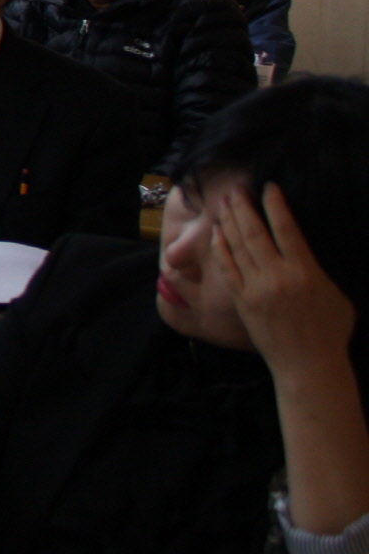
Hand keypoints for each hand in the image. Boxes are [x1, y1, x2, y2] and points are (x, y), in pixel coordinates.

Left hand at [217, 182, 356, 379]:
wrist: (308, 365)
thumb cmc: (330, 332)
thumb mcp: (336, 295)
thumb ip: (319, 270)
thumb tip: (307, 249)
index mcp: (305, 272)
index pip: (287, 229)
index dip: (275, 205)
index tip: (269, 187)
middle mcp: (277, 276)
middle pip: (255, 232)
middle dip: (244, 207)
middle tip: (236, 189)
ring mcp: (256, 288)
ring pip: (237, 246)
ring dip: (230, 222)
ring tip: (225, 203)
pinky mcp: (242, 300)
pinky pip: (227, 267)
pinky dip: (221, 247)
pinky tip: (217, 233)